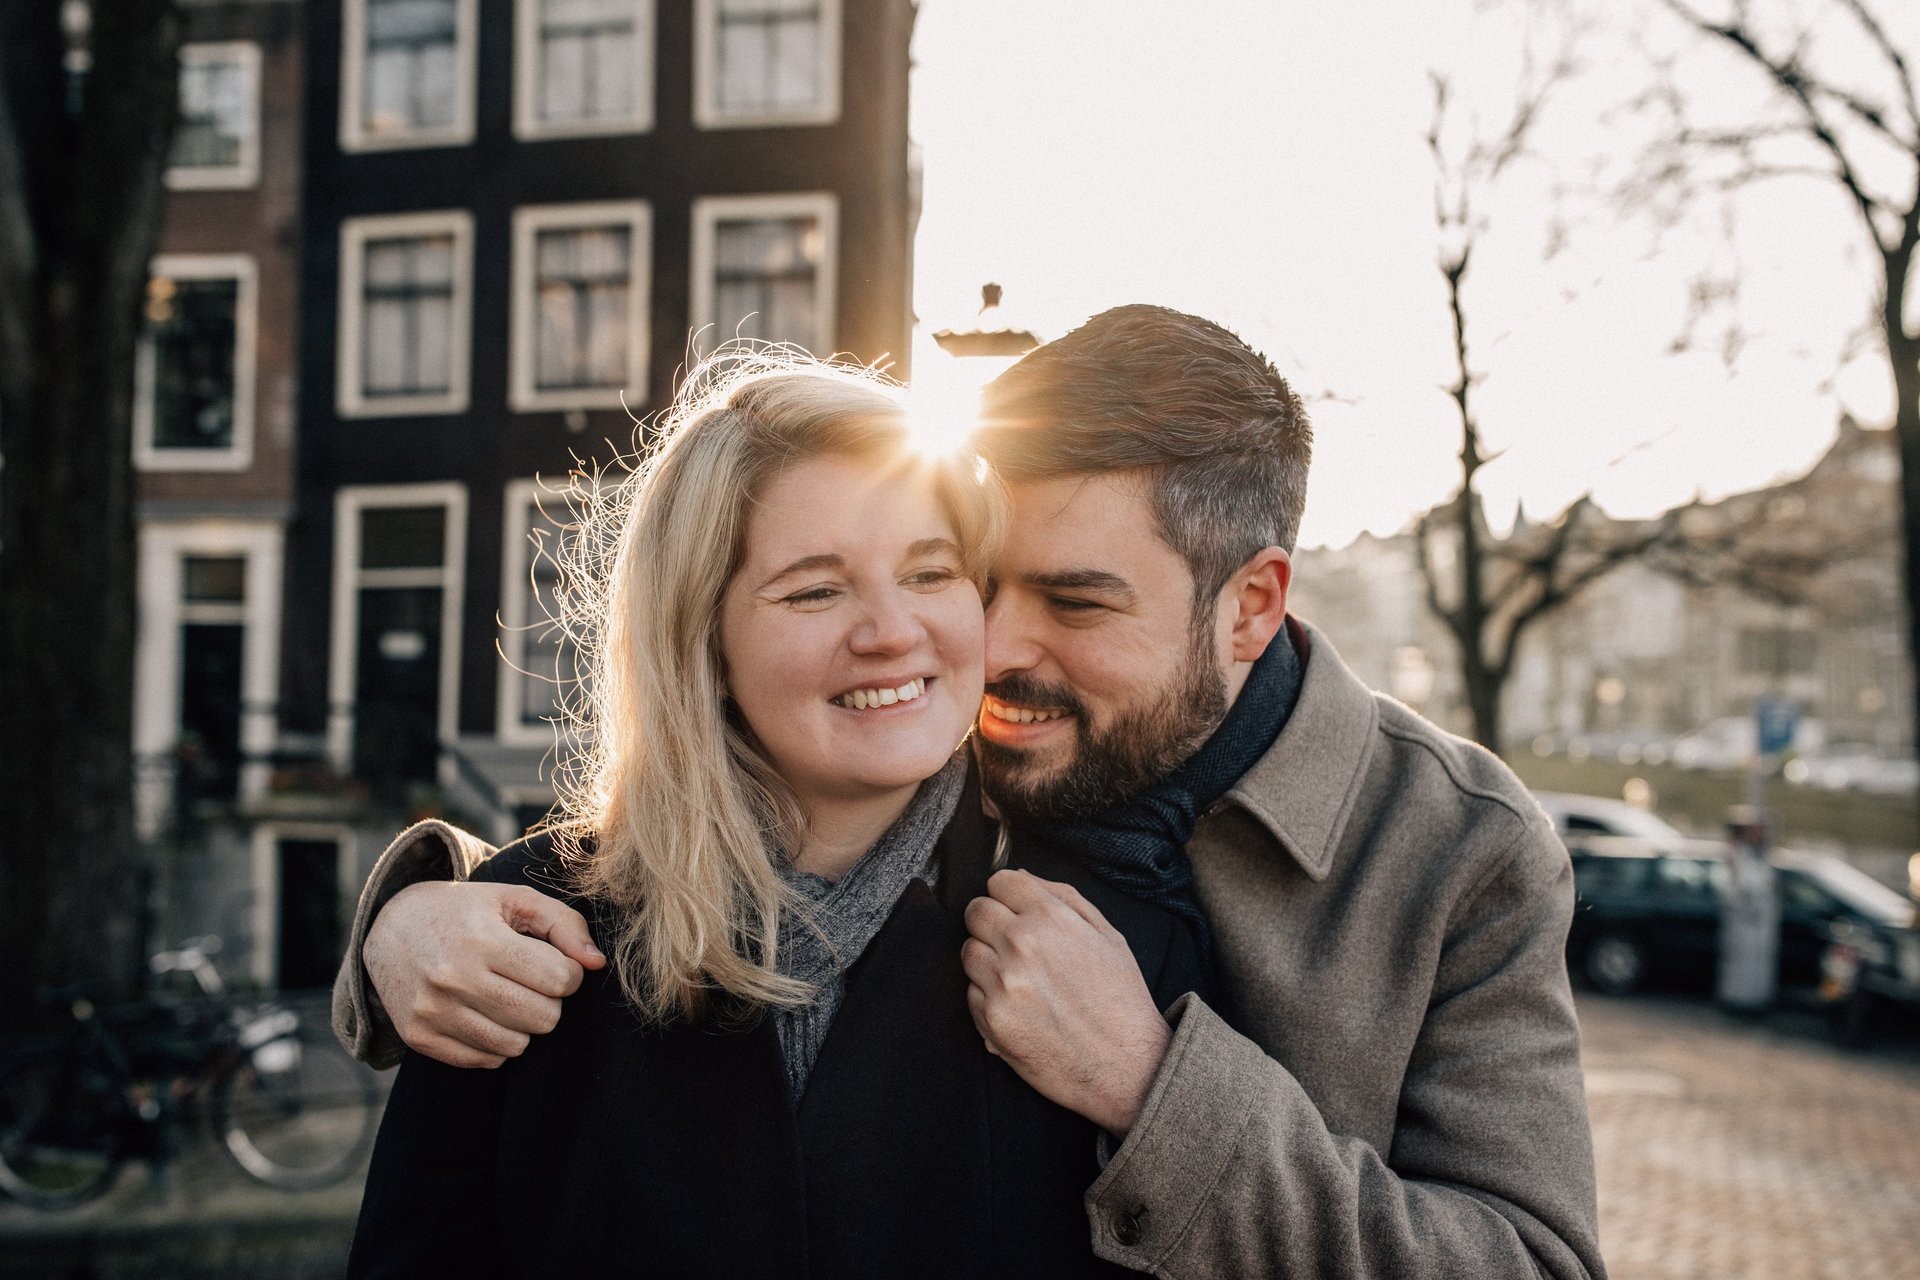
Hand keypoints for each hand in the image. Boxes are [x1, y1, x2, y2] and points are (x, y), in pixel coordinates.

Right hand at [364, 880, 605, 1068]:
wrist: (390, 926)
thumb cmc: (466, 911)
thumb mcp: (515, 900)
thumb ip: (565, 924)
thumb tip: (597, 964)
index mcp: (481, 940)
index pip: (558, 979)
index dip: (569, 973)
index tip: (553, 963)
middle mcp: (453, 978)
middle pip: (542, 1019)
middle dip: (550, 1002)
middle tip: (533, 983)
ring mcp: (432, 1012)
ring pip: (515, 1046)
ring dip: (524, 1025)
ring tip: (509, 997)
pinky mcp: (418, 1037)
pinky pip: (485, 1061)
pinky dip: (496, 1044)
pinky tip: (485, 1014)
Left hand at [961, 869, 1171, 1135]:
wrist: (1127, 1067)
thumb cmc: (1121, 1000)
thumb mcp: (1108, 935)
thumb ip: (1063, 897)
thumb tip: (1021, 876)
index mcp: (1050, 917)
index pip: (999, 882)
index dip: (1008, 896)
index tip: (1014, 911)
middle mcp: (1021, 944)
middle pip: (976, 912)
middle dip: (992, 924)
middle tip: (1015, 948)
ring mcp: (1003, 982)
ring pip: (968, 952)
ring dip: (988, 962)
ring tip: (1022, 982)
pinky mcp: (991, 1018)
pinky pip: (971, 993)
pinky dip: (989, 999)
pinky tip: (1021, 1009)